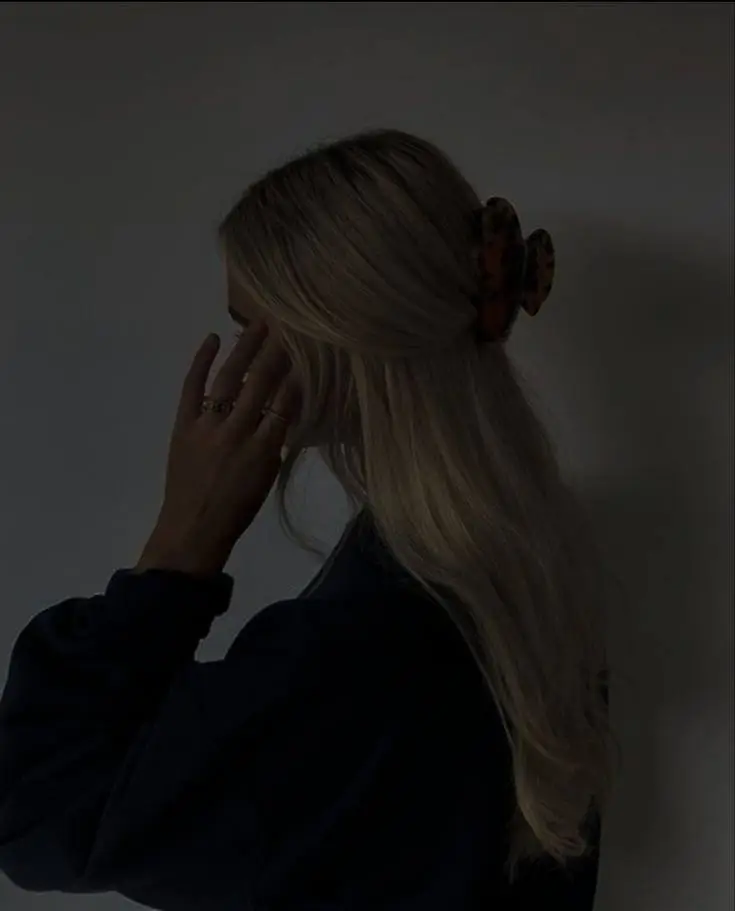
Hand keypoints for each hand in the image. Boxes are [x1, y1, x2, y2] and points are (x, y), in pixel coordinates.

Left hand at [135, 321, 299, 575]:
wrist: (192, 531)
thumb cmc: (237, 509)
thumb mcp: (268, 476)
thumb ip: (276, 441)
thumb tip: (284, 408)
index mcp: (264, 449)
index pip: (286, 402)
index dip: (298, 373)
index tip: (309, 349)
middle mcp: (237, 432)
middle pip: (261, 383)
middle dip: (277, 352)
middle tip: (289, 325)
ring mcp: (207, 426)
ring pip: (230, 379)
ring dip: (245, 349)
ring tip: (258, 325)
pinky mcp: (183, 425)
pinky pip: (192, 387)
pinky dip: (201, 362)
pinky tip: (212, 339)